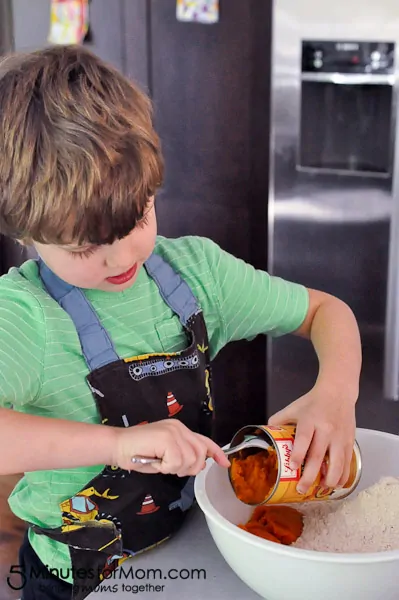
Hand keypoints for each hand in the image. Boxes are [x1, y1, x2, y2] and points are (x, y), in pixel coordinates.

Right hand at [112, 419, 229, 475]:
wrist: (117, 445)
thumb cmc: (137, 452)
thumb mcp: (165, 455)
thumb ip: (182, 455)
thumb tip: (200, 463)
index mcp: (180, 429)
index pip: (204, 440)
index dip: (216, 452)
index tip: (225, 463)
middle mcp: (179, 427)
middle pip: (200, 453)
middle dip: (189, 468)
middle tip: (171, 468)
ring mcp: (174, 431)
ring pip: (189, 460)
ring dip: (174, 468)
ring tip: (159, 463)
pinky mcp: (167, 438)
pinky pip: (176, 462)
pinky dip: (165, 467)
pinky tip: (154, 461)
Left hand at [267, 386, 355, 493]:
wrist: (338, 393)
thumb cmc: (313, 402)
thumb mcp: (293, 408)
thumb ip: (279, 421)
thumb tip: (265, 435)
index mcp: (309, 420)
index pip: (304, 438)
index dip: (298, 453)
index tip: (292, 467)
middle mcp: (325, 429)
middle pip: (318, 455)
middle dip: (310, 475)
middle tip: (301, 489)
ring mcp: (339, 437)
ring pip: (336, 463)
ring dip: (329, 480)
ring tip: (320, 490)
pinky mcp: (349, 441)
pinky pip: (347, 462)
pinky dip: (342, 476)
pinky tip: (335, 484)